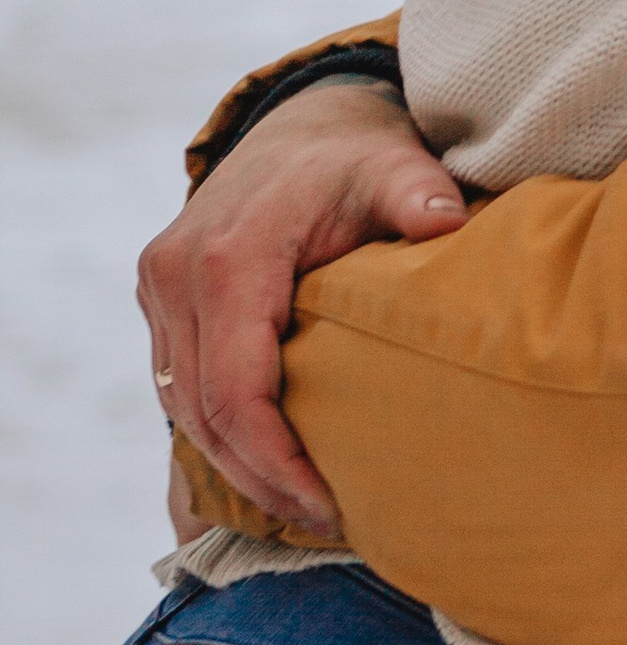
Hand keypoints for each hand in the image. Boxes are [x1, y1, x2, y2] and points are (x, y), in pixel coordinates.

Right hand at [138, 80, 465, 537]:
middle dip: (261, 479)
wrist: (302, 124)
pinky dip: (221, 433)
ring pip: (185, 410)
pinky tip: (269, 466)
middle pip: (204, 416)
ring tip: (306, 504)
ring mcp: (161, 292)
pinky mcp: (163, 302)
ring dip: (238, 465)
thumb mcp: (392, 165)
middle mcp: (176, 277)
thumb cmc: (353, 156)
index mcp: (227, 257)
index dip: (276, 460)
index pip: (236, 390)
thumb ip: (418, 192)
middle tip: (326, 520)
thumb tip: (448, 223)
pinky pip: (180, 389)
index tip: (329, 502)